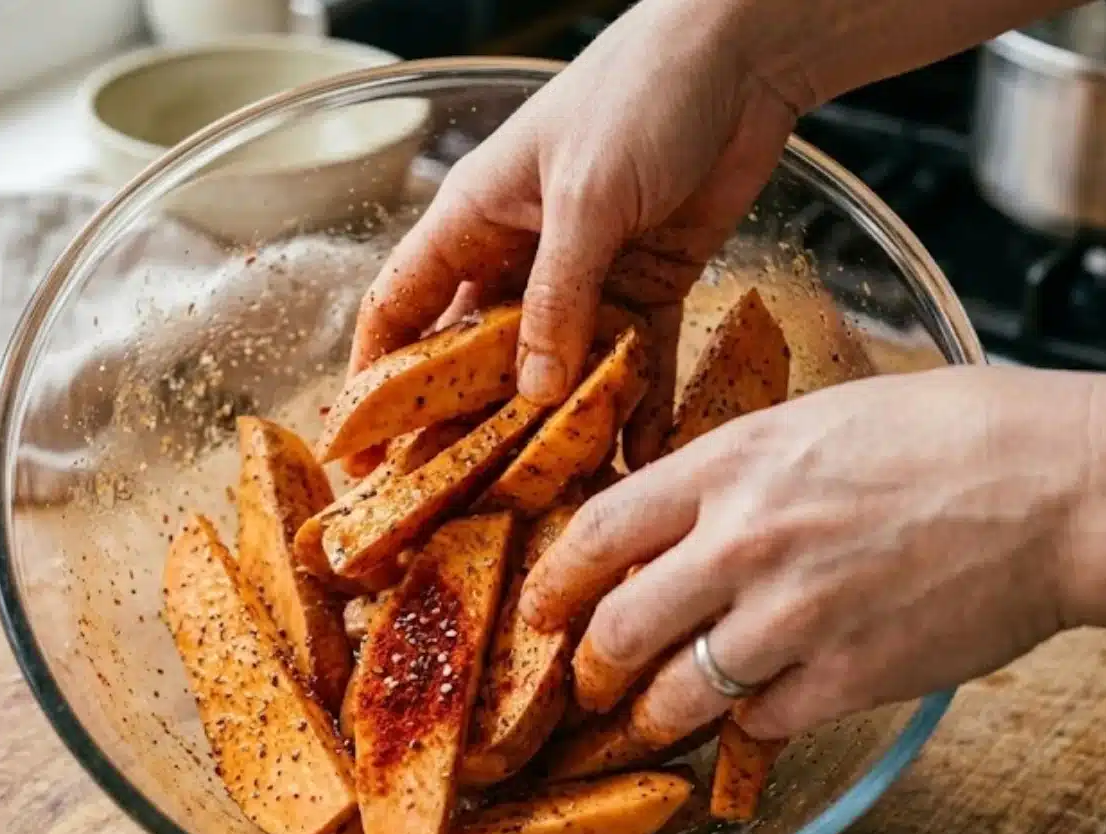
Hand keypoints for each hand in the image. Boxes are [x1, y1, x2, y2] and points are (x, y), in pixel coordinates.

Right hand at [348, 0, 807, 469]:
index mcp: (474, 220)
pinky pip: (632, 362)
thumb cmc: (641, 94)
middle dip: (464, 427)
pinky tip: (635, 460)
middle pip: (475, 357)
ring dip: (553, 429)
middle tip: (454, 503)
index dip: (376, 381)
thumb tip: (530, 391)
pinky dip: (635, 406)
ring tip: (546, 499)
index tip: (362, 451)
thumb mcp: (586, 197)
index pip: (401, 309)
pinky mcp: (649, 286)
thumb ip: (558, 296)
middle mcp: (520, 256)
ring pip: (554, 371)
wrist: (743, 58)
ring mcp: (586, 277)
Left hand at [518, 365, 1105, 742]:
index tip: (542, 606)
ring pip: (677, 694)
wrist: (1062, 486)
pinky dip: (751, 725)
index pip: (597, 532)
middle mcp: (744, 542)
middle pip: (617, 628)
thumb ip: (737, 468)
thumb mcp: (819, 417)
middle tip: (592, 679)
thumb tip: (676, 512)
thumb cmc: (952, 434)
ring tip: (654, 718)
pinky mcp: (847, 676)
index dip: (554, 581)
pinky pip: (760, 723)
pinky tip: (761, 712)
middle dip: (592, 665)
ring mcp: (794, 615)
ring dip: (656, 714)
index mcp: (732, 465)